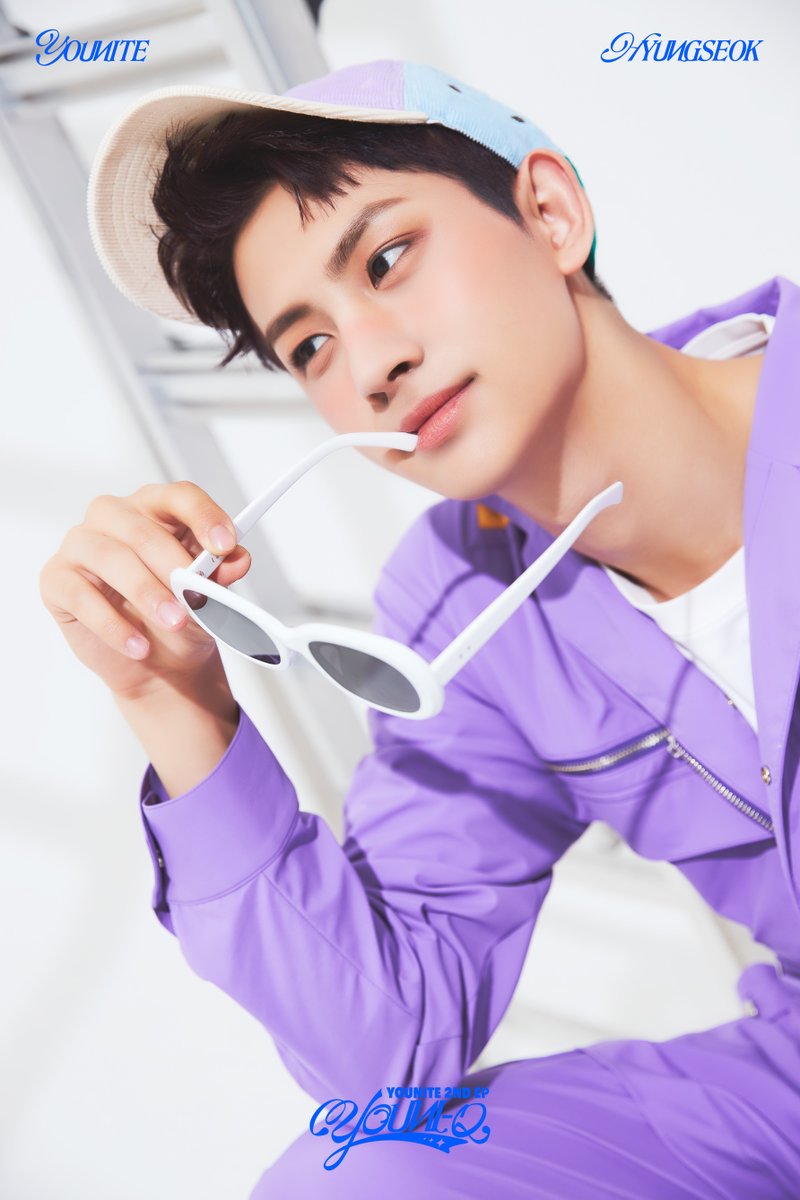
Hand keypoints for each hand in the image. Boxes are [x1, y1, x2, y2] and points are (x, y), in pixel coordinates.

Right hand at [39, 481, 251, 699]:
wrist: (157, 662)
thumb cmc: (181, 616)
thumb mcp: (210, 597)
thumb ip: (221, 574)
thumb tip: (237, 559)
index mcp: (155, 508)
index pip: (179, 496)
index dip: (204, 516)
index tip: (225, 545)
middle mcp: (114, 516)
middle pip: (143, 529)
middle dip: (174, 566)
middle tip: (197, 598)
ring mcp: (80, 544)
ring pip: (110, 558)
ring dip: (146, 593)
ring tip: (174, 623)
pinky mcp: (56, 578)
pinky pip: (81, 596)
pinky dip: (113, 625)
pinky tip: (137, 646)